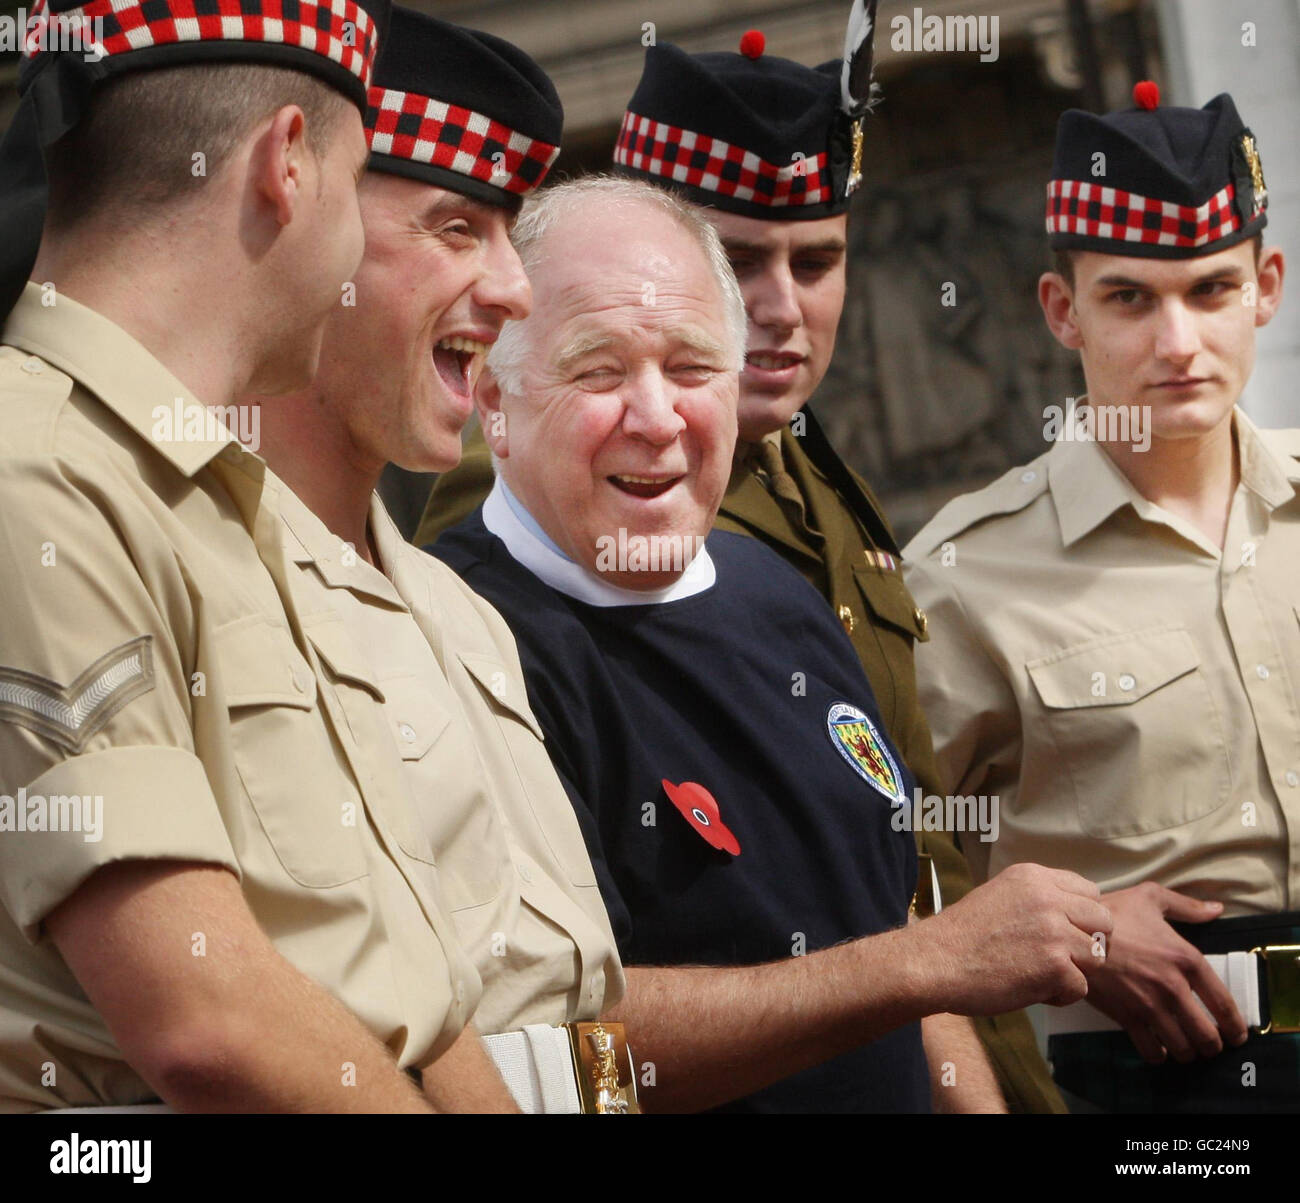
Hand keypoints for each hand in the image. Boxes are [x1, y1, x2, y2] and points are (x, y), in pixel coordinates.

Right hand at [912, 862, 1111, 1015]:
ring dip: (1074, 970)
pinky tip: (1031, 989)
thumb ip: (1037, 899)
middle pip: (1104, 921)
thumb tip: (1072, 915)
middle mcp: (1048, 898)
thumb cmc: (961, 935)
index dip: (1082, 917)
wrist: (934, 961)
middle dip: (1088, 943)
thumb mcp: (1000, 895)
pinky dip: (1059, 995)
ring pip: (1097, 956)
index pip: (1090, 892)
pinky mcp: (1055, 966)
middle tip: (1061, 957)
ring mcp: (1054, 932)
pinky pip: (1080, 987)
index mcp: (1034, 877)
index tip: (1064, 932)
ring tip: (1042, 974)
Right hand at [1084, 882, 1246, 1063]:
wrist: (1071, 932)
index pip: (1224, 1005)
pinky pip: (1152, 1051)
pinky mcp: (1127, 1017)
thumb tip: (1215, 909)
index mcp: (1186, 959)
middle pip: (1207, 1035)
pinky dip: (1159, 1055)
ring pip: (1183, 1048)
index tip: (1237, 1035)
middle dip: (1212, 1045)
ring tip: (1185, 1047)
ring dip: (1187, 1052)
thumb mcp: (1151, 898)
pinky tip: (1158, 1047)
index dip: (1236, 1026)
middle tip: (1209, 1043)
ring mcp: (1150, 1006)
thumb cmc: (1112, 913)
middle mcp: (1174, 988)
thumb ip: (1186, 906)